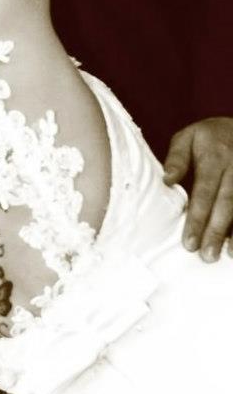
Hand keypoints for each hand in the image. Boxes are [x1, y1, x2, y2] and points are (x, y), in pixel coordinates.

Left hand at [163, 118, 232, 260]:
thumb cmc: (209, 136)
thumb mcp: (189, 136)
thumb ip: (177, 157)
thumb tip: (166, 180)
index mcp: (215, 157)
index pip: (204, 191)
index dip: (198, 217)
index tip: (189, 243)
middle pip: (226, 203)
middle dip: (217, 231)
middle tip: (207, 257)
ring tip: (230, 256)